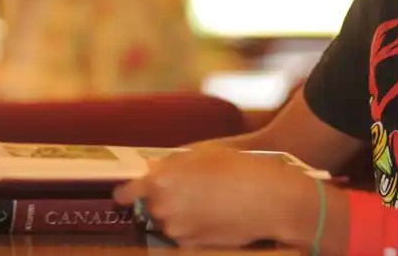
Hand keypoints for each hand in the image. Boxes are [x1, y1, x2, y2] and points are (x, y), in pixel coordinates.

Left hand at [113, 145, 316, 247]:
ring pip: (167, 220)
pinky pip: (183, 235)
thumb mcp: (204, 152)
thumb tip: (154, 168)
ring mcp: (178, 230)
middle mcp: (164, 208)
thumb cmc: (241, 168)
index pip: (127, 191)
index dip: (127, 190)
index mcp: (162, 180)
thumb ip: (173, 162)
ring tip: (206, 199)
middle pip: (150, 205)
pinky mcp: (193, 246)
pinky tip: (212, 214)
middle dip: (162, 197)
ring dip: (178, 211)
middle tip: (188, 187)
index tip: (126, 191)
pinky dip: (192, 226)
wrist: (271, 200)